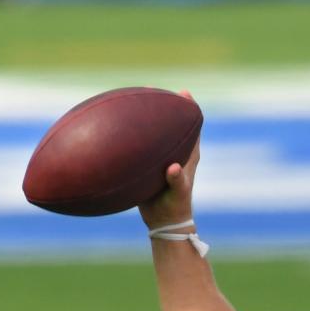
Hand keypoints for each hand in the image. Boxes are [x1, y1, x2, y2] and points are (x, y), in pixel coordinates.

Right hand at [139, 89, 200, 229]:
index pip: (193, 126)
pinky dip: (131, 136)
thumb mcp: (178, 193)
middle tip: (151, 89)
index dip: (189, 108)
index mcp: (188, 154)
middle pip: (172, 123)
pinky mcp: (148, 165)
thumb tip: (172, 167)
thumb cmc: (175, 206)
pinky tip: (115, 128)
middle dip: (164, 106)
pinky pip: (140, 145)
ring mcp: (161, 157)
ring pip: (154, 133)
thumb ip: (177, 180)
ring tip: (132, 101)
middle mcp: (176, 152)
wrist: (164, 221)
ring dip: (145, 118)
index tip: (183, 93)